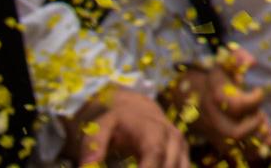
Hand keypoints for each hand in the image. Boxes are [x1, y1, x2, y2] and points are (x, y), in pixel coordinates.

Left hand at [68, 86, 189, 167]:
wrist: (135, 109)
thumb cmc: (115, 120)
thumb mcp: (99, 127)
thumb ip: (93, 146)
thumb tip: (87, 167)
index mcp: (154, 131)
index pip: (154, 155)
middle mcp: (174, 139)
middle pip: (169, 167)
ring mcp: (181, 149)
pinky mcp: (182, 156)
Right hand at [168, 47, 270, 153]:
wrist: (186, 92)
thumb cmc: (212, 75)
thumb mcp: (223, 62)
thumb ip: (237, 58)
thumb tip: (252, 62)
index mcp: (215, 96)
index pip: (236, 106)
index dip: (254, 100)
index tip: (258, 92)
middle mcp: (212, 117)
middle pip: (233, 134)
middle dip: (253, 126)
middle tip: (260, 114)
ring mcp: (212, 131)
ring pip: (233, 148)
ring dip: (254, 143)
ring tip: (266, 132)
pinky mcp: (214, 140)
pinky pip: (232, 153)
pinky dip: (250, 150)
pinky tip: (265, 143)